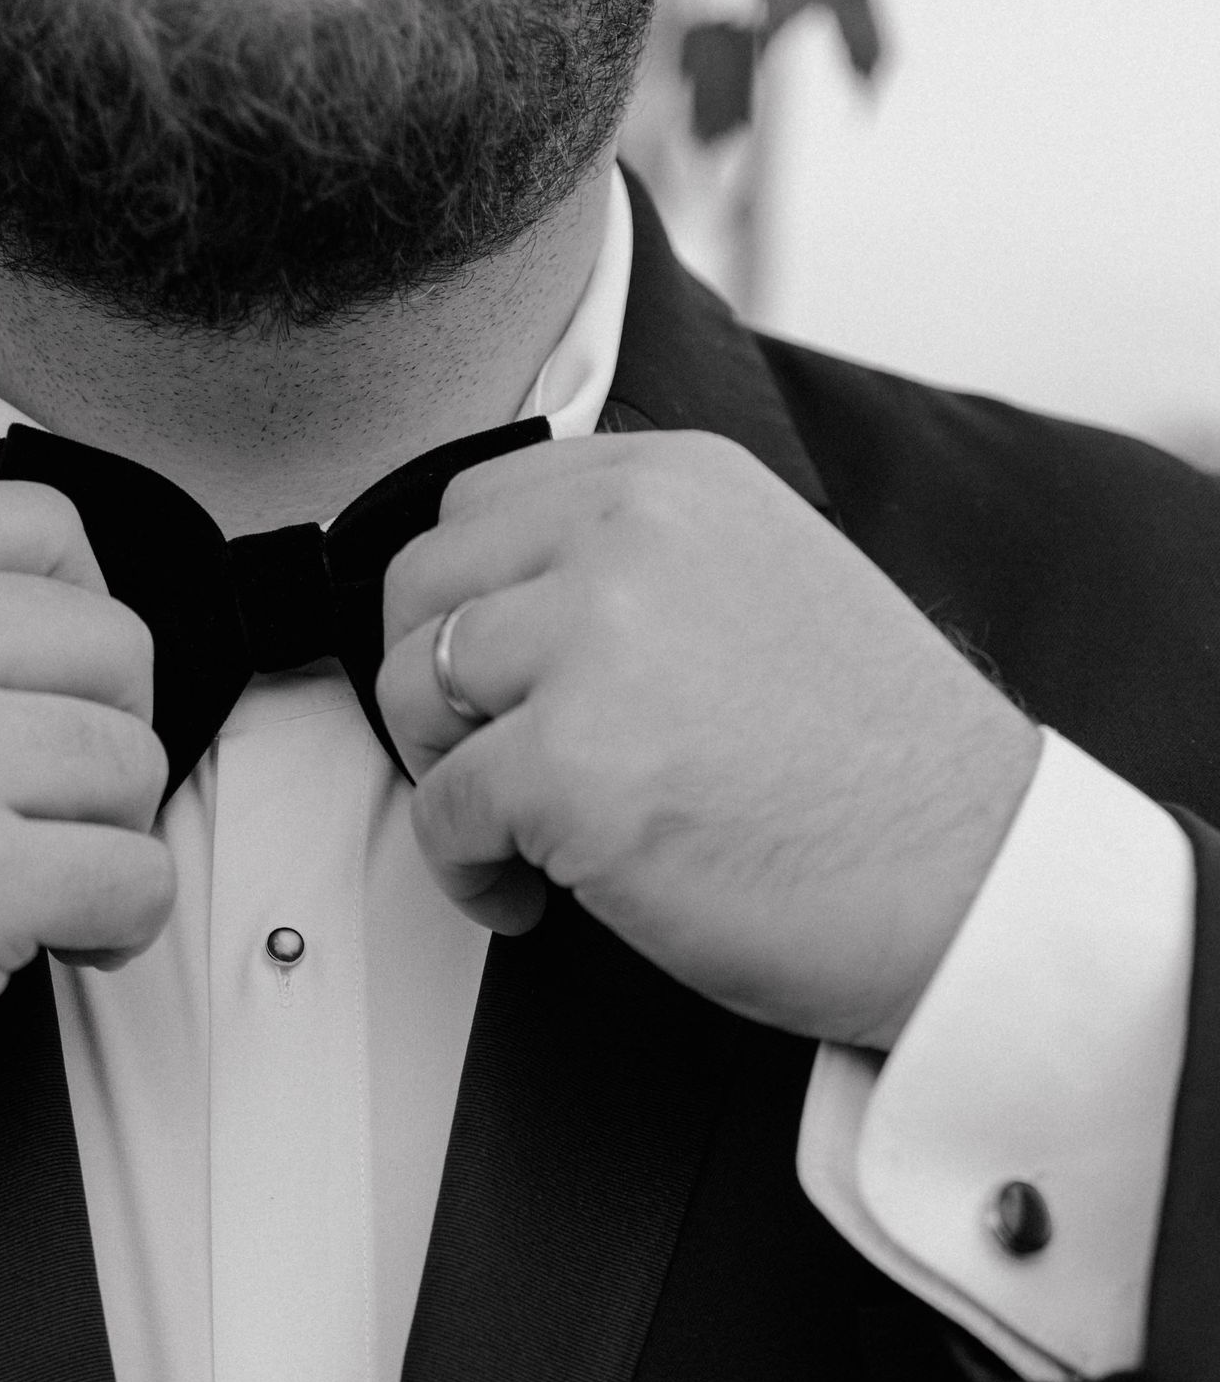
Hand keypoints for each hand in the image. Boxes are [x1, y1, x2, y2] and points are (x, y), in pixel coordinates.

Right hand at [0, 484, 172, 1211]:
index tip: (59, 695)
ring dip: (113, 838)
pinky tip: (69, 945)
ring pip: (132, 767)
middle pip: (115, 648)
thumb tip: (13, 642)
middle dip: (107, 740)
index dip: (83, 622)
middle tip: (57, 812)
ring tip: (51, 889)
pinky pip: (133, 880)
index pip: (46, 528)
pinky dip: (124, 924)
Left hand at [378, 432, 1041, 1047]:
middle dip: (428, 691)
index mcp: (678, 481)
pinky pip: (441, 813)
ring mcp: (596, 644)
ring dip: (441, 780)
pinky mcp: (570, 766)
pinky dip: (466, 873)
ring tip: (517, 844)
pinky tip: (534, 901)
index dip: (456, 610)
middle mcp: (631, 533)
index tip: (489, 690)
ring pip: (413, 689)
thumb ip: (645, 566)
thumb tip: (512, 612)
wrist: (967, 880)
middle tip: (483, 769)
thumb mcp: (766, 587)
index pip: (476, 506)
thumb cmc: (877, 775)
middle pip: (419, 585)